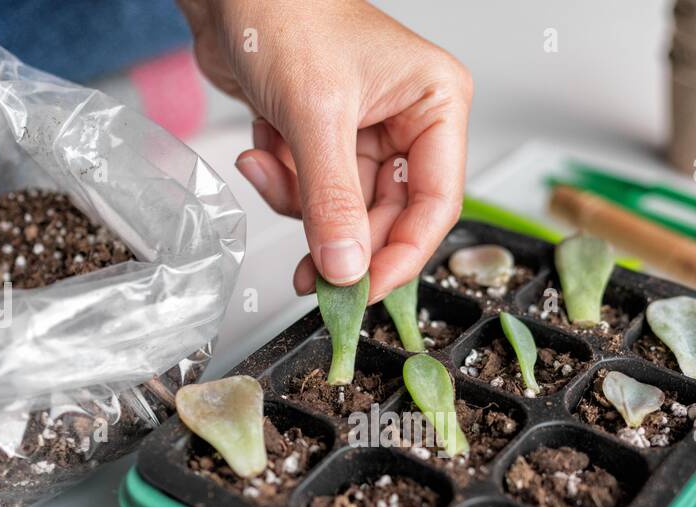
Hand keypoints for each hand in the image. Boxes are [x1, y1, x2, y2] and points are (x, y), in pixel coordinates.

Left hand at [180, 0, 471, 299]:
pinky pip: (311, 194)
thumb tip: (346, 269)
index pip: (436, 204)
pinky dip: (281, 183)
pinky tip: (259, 150)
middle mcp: (408, 121)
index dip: (401, 255)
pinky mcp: (324, 140)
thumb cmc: (284, 11)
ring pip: (344, 211)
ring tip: (267, 170)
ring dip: (300, 204)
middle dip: (340, 239)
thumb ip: (332, 200)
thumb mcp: (315, 115)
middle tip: (309, 275)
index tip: (364, 291)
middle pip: (388, 217)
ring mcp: (365, 133)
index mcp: (436, 103)